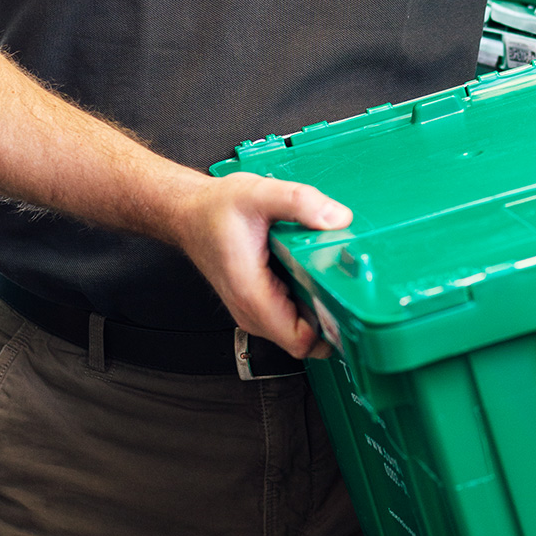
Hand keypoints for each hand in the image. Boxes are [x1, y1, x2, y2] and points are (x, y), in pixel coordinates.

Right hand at [172, 170, 351, 358]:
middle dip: (329, 316)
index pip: (300, 341)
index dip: (329, 328)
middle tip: (343, 282)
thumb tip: (337, 218)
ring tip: (325, 274)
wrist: (190, 214)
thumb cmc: (215, 210)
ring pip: (299, 330)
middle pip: (305, 339)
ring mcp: (255, 312)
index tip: (345, 302)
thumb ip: (300, 202)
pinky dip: (306, 301)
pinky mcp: (259, 305)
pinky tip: (310, 275)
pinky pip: (292, 318)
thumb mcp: (260, 193)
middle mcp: (252, 311)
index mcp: (252, 294)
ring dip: (318, 308)